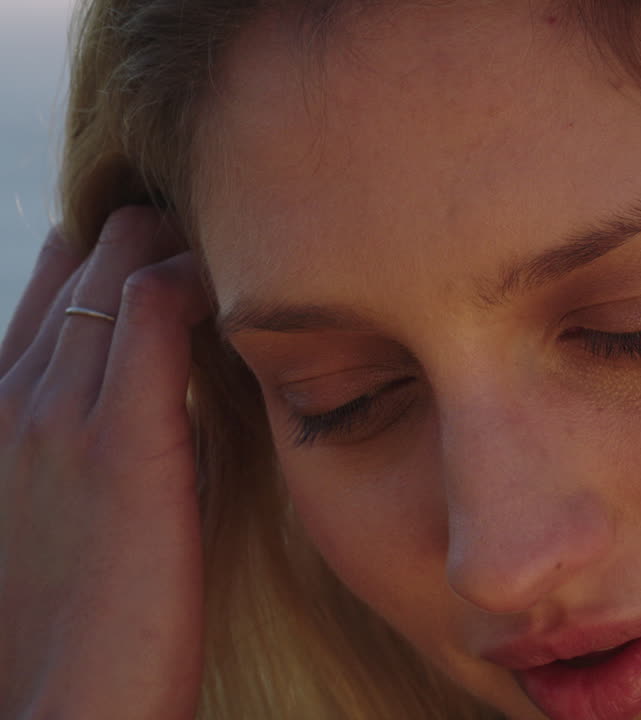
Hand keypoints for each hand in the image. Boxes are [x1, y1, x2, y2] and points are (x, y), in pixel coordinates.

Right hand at [0, 207, 211, 719]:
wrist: (59, 708)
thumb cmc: (75, 627)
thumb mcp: (71, 517)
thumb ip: (108, 451)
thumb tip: (171, 408)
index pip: (46, 302)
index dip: (99, 265)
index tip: (149, 249)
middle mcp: (15, 403)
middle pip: (78, 276)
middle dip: (133, 239)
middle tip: (188, 227)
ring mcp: (59, 419)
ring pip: (112, 280)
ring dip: (163, 248)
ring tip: (214, 241)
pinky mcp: (120, 446)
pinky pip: (148, 320)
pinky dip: (181, 284)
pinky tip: (216, 283)